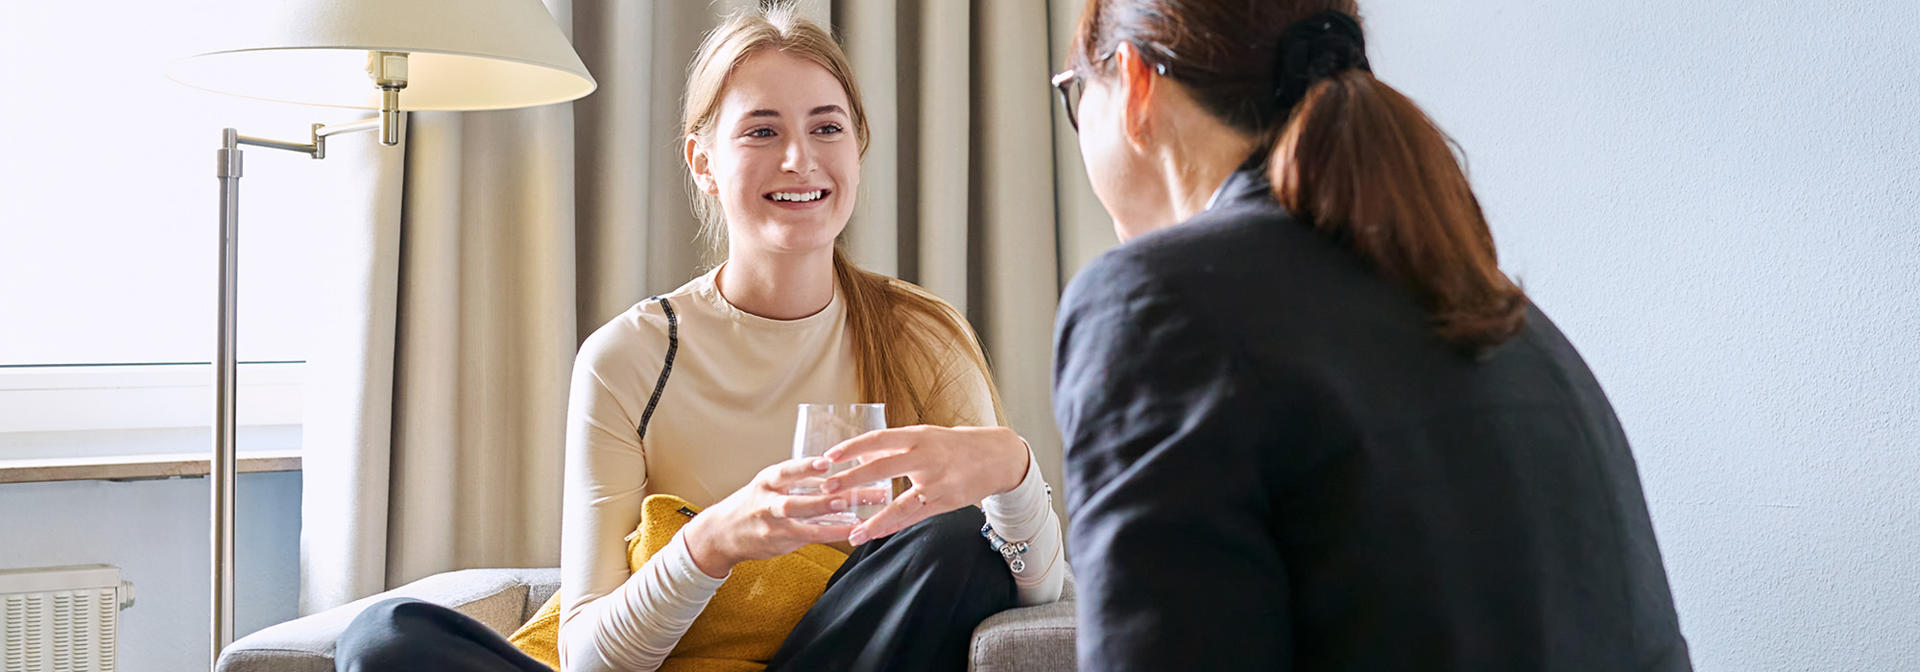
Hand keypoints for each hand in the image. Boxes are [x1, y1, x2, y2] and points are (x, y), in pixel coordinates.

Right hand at [681, 457, 859, 577]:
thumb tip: (834, 468)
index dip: (805, 467)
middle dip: (821, 501)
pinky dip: (831, 535)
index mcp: (766, 482)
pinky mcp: (779, 543)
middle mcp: (766, 504)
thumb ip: (798, 478)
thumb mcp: (768, 484)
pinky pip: (809, 538)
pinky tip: (851, 532)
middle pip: (793, 503)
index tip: (826, 463)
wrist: (722, 533)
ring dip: (830, 522)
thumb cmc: (752, 503)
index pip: (785, 472)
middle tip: (845, 497)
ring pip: (802, 526)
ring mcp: (772, 526)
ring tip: (855, 519)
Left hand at [822, 425, 1029, 545]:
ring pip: (900, 502)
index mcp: (917, 435)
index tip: (827, 457)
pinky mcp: (946, 501)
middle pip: (882, 467)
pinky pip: (915, 517)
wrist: (997, 456)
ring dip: (874, 519)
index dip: (851, 448)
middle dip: (852, 479)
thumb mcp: (924, 436)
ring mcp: (936, 481)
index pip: (877, 439)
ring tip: (852, 532)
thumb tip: (858, 454)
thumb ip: (893, 446)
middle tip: (826, 490)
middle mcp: (925, 456)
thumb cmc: (954, 445)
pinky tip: (875, 535)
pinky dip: (894, 527)